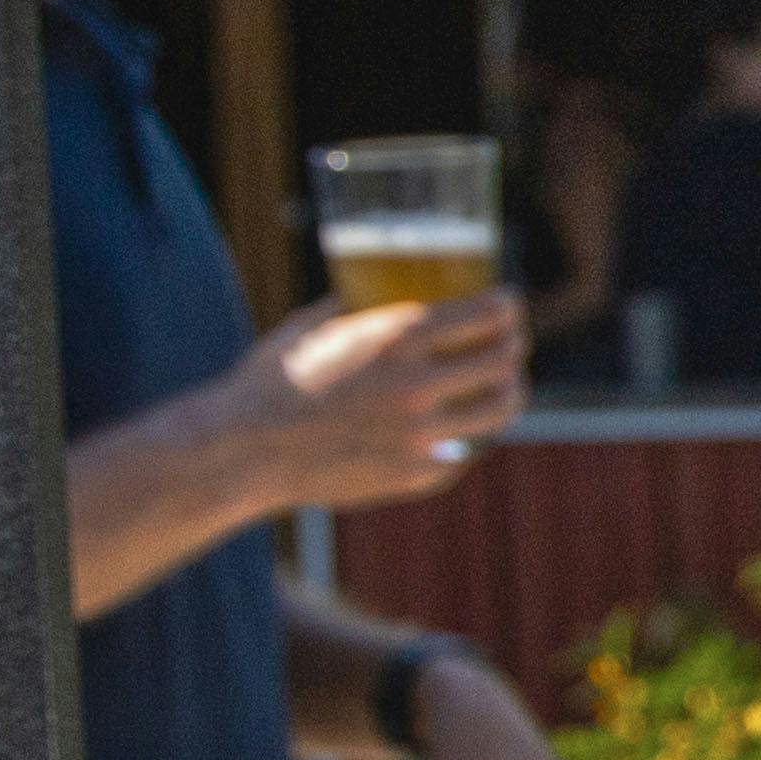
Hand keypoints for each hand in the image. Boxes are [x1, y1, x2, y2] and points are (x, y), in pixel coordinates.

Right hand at [205, 292, 523, 510]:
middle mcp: (418, 385)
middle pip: (502, 360)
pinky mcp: (419, 471)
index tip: (509, 303)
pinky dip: (471, 431)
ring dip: (509, 389)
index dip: (506, 306)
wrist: (246, 449)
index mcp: (394, 338)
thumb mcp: (313, 326)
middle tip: (512, 340)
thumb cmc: (271, 381)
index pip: (483, 315)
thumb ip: (351, 307)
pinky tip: (468, 423)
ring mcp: (422, 433)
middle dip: (514, 344)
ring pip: (499, 408)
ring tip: (506, 382)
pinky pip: (466, 447)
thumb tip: (368, 288)